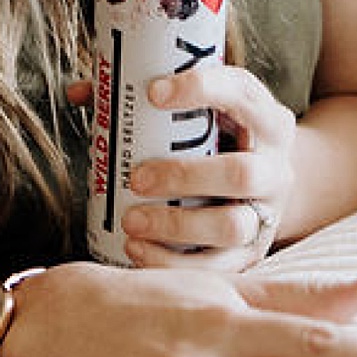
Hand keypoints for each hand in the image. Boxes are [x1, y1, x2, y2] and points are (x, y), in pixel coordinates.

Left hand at [122, 67, 295, 270]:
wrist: (267, 182)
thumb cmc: (221, 138)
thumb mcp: (204, 110)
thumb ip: (145, 98)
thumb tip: (80, 92)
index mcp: (265, 118)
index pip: (241, 92)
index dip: (200, 89)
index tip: (151, 92)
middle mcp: (275, 167)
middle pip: (240, 173)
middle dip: (183, 177)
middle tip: (136, 177)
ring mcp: (267, 214)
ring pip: (233, 226)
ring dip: (177, 226)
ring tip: (131, 222)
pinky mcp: (253, 252)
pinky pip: (220, 268)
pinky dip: (175, 263)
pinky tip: (137, 251)